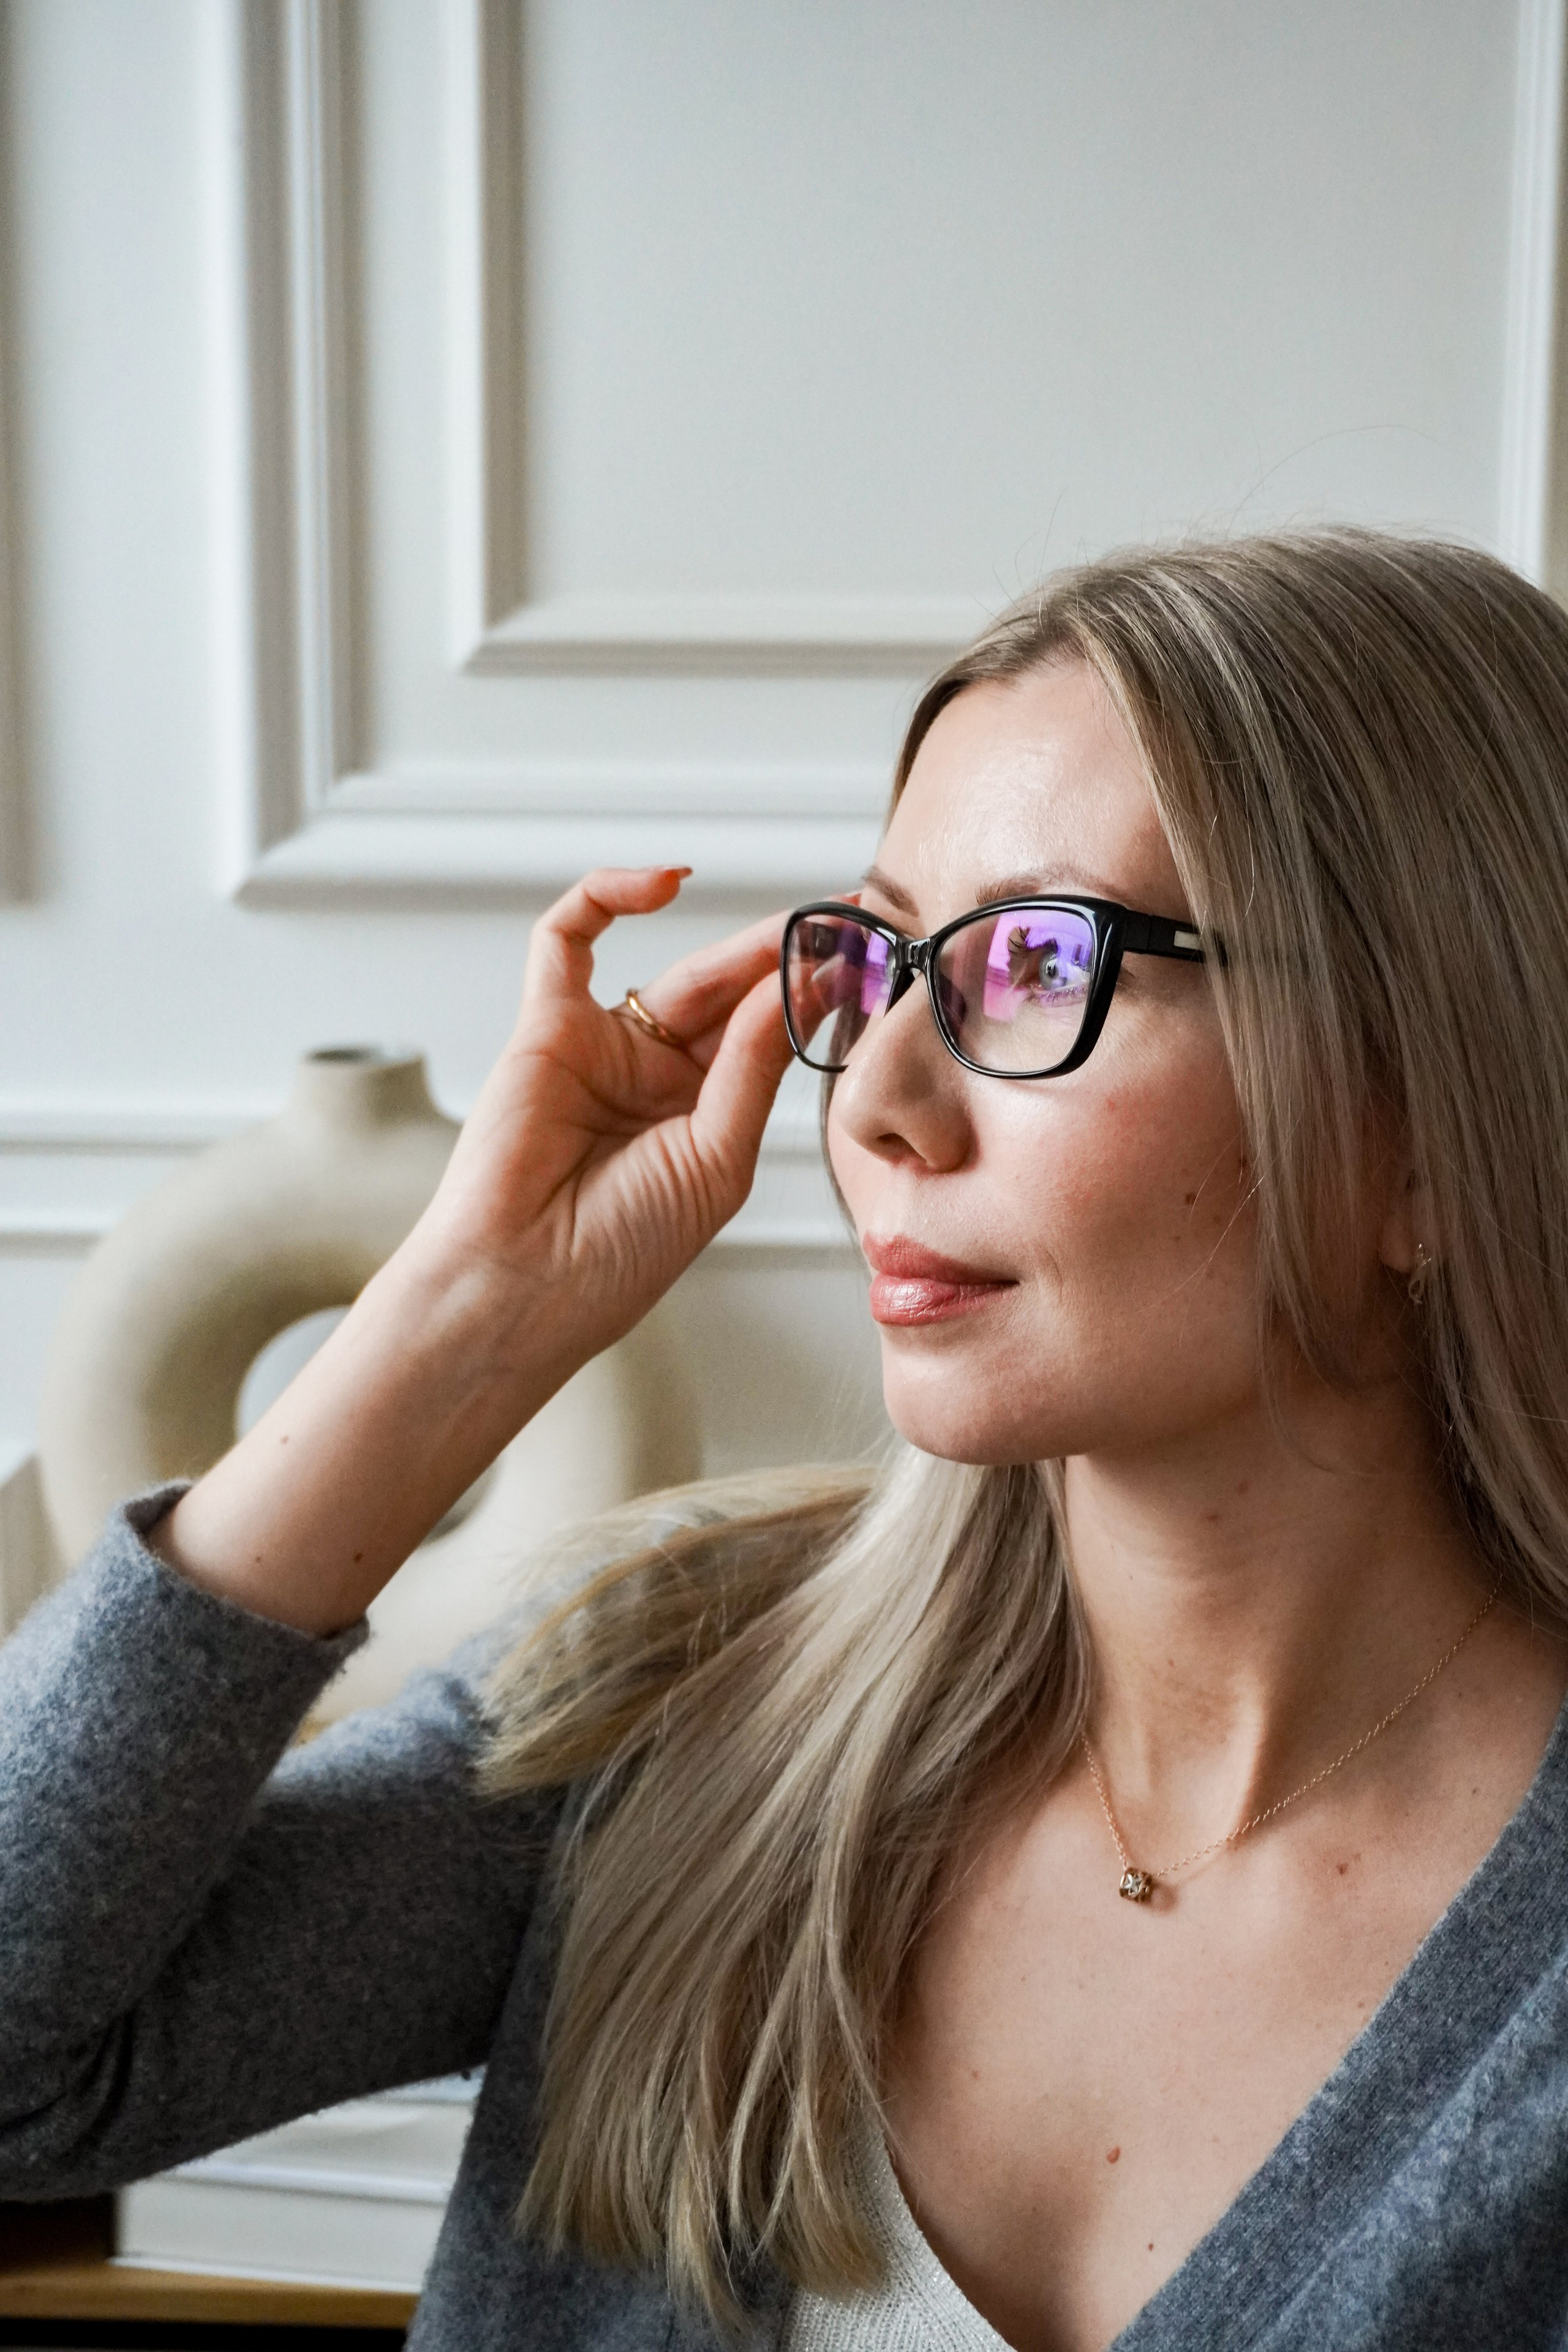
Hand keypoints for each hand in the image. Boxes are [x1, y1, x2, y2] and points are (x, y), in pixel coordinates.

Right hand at [151, 868, 794, 1633]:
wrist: (525, 1288)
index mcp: (704, 1119)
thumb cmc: (617, 1253)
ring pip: (679, 969)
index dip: (817, 997)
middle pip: (735, 997)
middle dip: (794, 957)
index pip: (769, 1038)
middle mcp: (657, 1079)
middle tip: (853, 920)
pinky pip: (565, 940)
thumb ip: (752, 1068)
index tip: (871, 962)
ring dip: (741, 944)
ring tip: (802, 922)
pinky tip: (664, 884)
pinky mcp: (545, 1027)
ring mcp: (604, 1049)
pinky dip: (606, 895)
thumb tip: (793, 986)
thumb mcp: (718, 1158)